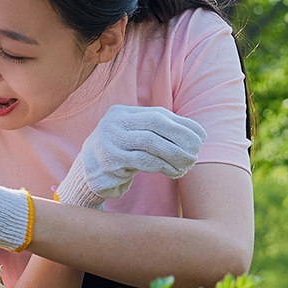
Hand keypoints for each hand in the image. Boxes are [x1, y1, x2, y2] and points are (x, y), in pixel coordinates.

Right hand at [56, 104, 205, 207]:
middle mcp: (114, 123)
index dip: (183, 125)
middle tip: (197, 151)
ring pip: (151, 143)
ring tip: (188, 163)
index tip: (201, 137)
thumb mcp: (134, 137)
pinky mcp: (109, 163)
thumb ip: (158, 132)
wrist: (86, 175)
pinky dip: (163, 166)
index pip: (159, 114)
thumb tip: (197, 133)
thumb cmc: (119, 155)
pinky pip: (143, 162)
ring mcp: (109, 142)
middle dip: (181, 137)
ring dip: (175, 154)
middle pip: (156, 124)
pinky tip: (174, 172)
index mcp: (122, 113)